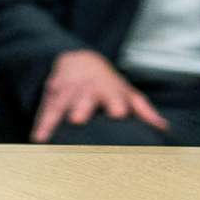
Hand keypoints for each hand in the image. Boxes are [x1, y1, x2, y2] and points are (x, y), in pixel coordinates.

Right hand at [31, 49, 164, 142]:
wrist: (78, 60)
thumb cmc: (107, 83)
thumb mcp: (126, 92)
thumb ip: (143, 109)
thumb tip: (162, 127)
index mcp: (109, 89)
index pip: (114, 95)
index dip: (116, 103)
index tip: (118, 113)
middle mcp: (87, 89)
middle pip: (83, 97)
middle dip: (80, 106)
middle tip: (78, 119)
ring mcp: (67, 92)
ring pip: (60, 104)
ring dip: (54, 118)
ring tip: (48, 135)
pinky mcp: (51, 96)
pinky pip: (45, 111)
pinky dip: (40, 125)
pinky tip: (37, 139)